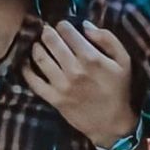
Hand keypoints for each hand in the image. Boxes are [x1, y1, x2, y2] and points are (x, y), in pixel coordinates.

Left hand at [21, 20, 136, 148]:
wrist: (112, 124)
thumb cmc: (118, 89)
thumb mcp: (123, 60)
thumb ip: (107, 38)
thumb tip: (85, 25)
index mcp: (91, 58)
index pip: (67, 31)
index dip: (62, 25)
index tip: (62, 26)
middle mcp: (74, 69)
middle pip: (51, 40)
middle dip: (47, 31)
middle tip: (47, 31)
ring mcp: (61, 84)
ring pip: (40, 57)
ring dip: (36, 46)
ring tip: (39, 44)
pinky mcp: (53, 98)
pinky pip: (33, 81)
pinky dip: (26, 69)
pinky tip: (26, 62)